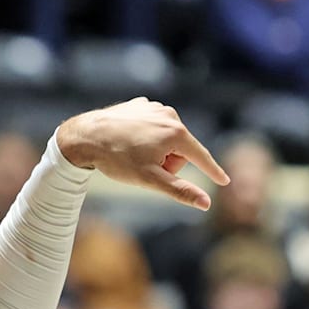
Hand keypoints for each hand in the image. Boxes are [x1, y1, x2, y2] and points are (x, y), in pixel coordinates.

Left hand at [56, 97, 229, 209]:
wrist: (84, 137)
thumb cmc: (117, 160)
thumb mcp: (150, 179)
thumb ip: (180, 191)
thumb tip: (206, 203)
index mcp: (176, 132)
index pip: (201, 156)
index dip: (213, 171)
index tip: (224, 181)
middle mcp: (169, 115)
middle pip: (180, 149)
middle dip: (167, 162)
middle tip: (144, 166)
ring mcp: (153, 107)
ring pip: (165, 138)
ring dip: (155, 149)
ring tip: (132, 152)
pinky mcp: (140, 105)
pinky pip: (151, 126)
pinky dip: (144, 136)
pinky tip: (127, 139)